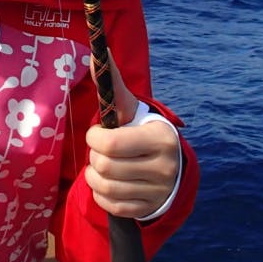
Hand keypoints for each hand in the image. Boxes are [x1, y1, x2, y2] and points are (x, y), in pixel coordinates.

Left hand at [84, 62, 180, 218]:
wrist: (168, 164)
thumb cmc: (140, 130)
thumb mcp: (130, 108)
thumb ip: (114, 84)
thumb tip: (98, 51)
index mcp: (160, 137)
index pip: (111, 143)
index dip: (94, 138)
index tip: (97, 133)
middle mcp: (164, 167)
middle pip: (105, 167)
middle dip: (94, 157)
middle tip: (100, 151)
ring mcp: (158, 191)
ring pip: (105, 188)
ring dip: (94, 176)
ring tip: (102, 166)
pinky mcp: (149, 209)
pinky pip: (110, 206)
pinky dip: (101, 195)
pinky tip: (109, 183)